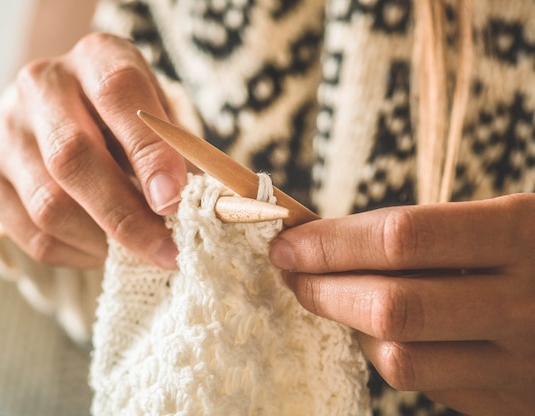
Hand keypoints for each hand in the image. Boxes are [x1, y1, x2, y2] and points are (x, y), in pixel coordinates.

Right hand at [0, 33, 186, 268]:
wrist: (69, 110)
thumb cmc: (128, 118)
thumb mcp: (159, 116)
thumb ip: (175, 154)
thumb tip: (195, 210)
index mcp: (94, 58)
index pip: (119, 95)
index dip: (149, 153)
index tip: (174, 202)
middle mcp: (41, 86)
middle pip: (73, 158)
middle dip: (126, 217)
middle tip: (168, 251)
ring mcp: (7, 131)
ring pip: (49, 205)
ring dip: (103, 242)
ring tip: (140, 251)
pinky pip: (33, 236)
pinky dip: (78, 254)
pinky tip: (104, 249)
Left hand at [269, 193, 534, 414]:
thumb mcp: (507, 219)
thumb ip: (429, 230)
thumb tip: (327, 238)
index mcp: (523, 233)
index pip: (402, 237)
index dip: (332, 241)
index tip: (288, 241)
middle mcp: (523, 302)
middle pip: (391, 305)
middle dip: (322, 287)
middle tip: (289, 270)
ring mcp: (520, 362)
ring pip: (399, 357)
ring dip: (346, 325)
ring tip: (328, 296)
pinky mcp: (510, 402)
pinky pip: (424, 383)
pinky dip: (383, 353)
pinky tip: (373, 329)